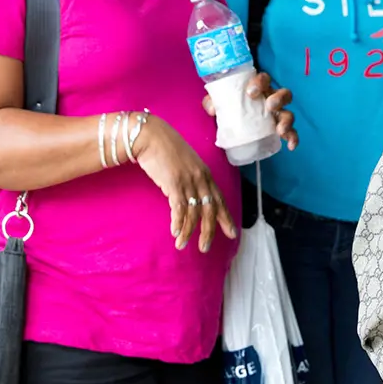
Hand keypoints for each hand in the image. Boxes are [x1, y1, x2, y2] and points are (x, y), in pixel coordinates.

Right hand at [133, 117, 237, 252]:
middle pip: (210, 209)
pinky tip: (175, 233)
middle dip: (209, 231)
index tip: (231, 233)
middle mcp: (200, 178)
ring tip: (182, 245)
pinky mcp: (174, 183)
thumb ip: (191, 177)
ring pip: (194, 212)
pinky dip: (178, 222)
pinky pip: (179, 208)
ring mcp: (188, 181)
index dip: (225, 217)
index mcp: (205, 173)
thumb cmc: (164, 148)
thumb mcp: (184, 163)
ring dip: (188, 231)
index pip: (219, 199)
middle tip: (205, 248)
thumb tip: (192, 193)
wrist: (150, 135)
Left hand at [202, 72, 298, 151]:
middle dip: (279, 99)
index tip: (251, 92)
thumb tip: (212, 109)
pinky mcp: (280, 129)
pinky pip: (291, 133)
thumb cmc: (230, 106)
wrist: (233, 121)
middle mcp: (272, 99)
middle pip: (283, 94)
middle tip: (270, 106)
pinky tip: (291, 146)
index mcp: (259, 88)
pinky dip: (293, 138)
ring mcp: (278, 115)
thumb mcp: (219, 101)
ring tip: (280, 130)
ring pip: (288, 113)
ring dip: (286, 121)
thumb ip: (212, 101)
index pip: (264, 79)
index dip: (260, 82)